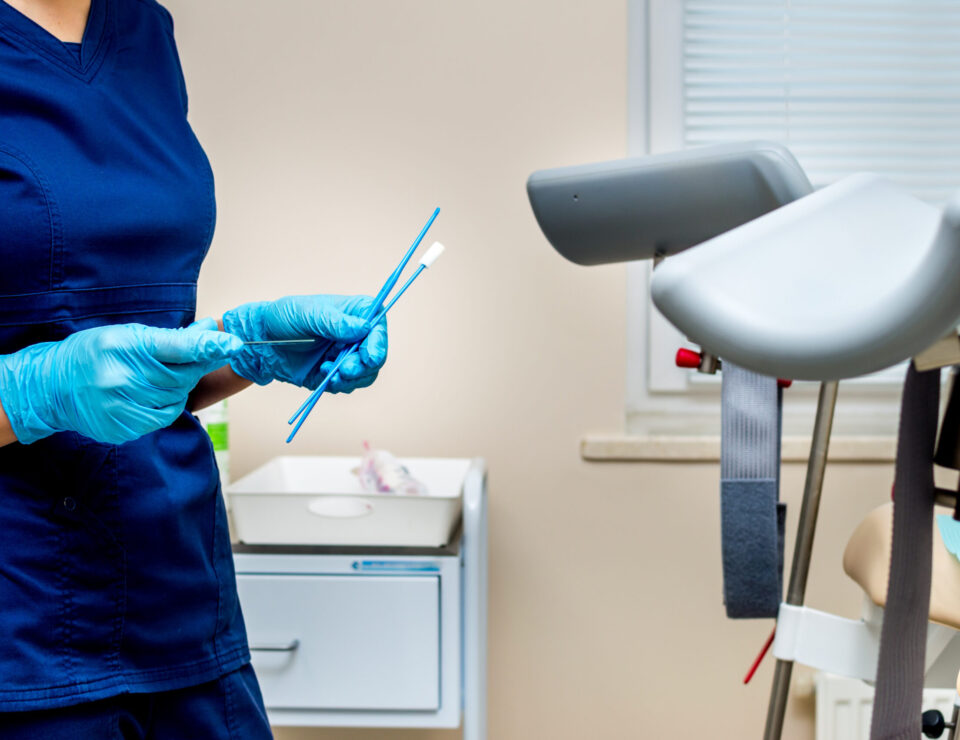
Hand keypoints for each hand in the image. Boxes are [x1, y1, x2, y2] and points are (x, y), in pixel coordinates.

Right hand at [0, 322, 241, 444]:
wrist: (51, 387)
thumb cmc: (93, 354)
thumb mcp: (126, 335)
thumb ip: (170, 337)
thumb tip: (210, 328)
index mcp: (123, 347)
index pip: (175, 347)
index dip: (207, 346)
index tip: (232, 343)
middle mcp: (121, 378)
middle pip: (181, 376)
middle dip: (190, 368)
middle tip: (184, 360)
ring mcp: (120, 407)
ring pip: (175, 398)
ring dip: (176, 388)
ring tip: (153, 378)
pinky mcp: (122, 428)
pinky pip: (162, 417)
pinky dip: (165, 405)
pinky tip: (149, 395)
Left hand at [221, 294, 387, 391]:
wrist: (263, 342)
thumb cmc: (284, 318)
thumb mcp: (308, 314)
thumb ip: (335, 322)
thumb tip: (364, 327)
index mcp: (354, 313)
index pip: (378, 325)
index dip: (379, 342)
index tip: (369, 356)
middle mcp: (356, 335)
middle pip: (376, 354)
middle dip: (363, 365)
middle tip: (345, 369)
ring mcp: (347, 355)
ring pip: (366, 373)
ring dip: (352, 378)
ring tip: (331, 374)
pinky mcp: (337, 373)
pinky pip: (349, 385)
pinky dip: (341, 384)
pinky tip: (325, 376)